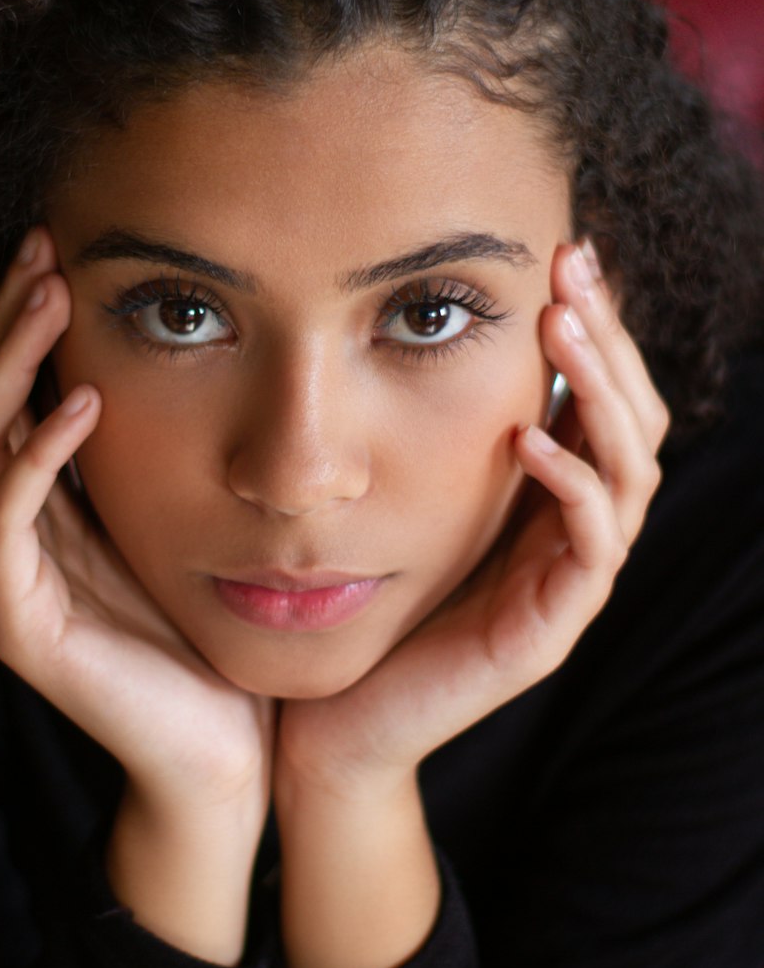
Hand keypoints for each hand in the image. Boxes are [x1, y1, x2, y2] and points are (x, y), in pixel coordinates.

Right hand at [0, 228, 272, 960]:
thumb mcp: (180, 512)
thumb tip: (185, 348)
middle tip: (39, 248)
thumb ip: (155, 447)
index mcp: (41, 506)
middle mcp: (7, 534)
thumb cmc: (210, 625)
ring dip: (6, 367)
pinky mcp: (17, 624)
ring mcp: (4, 579)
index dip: (17, 321)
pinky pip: (4, 525)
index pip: (4, 394)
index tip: (56, 246)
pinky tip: (76, 402)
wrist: (226, 744)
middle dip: (1, 324)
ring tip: (47, 298)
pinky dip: (32, 457)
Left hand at [278, 239, 669, 794]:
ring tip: (560, 327)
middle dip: (609, 337)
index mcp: (550, 495)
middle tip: (574, 265)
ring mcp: (570, 584)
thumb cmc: (366, 595)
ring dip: (599, 392)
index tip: (566, 249)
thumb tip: (422, 317)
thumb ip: (439, 422)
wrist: (334, 718)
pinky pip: (590, 550)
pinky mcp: (549, 631)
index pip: (604, 395)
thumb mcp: (409, 487)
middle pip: (633, 420)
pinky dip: (573, 486)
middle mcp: (574, 532)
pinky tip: (531, 438)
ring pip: (628, 472)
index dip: (597, 323)